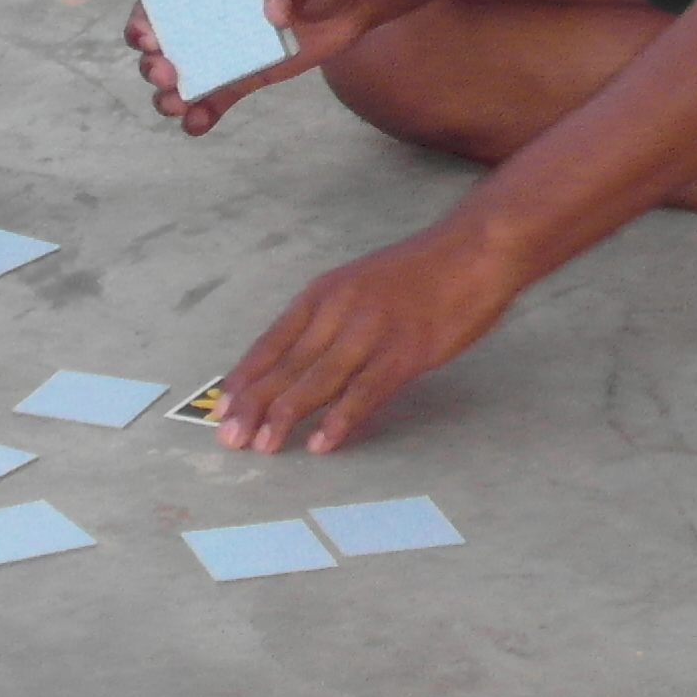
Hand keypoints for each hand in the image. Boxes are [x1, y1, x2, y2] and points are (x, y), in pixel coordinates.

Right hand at [126, 0, 373, 135]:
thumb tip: (273, 13)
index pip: (163, 0)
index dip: (144, 19)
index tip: (146, 36)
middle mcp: (207, 19)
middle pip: (163, 45)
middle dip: (154, 63)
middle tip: (165, 74)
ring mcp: (224, 50)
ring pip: (182, 77)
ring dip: (170, 94)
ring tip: (175, 105)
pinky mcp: (245, 77)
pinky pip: (216, 98)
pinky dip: (202, 114)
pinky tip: (196, 126)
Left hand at [216, 224, 525, 453]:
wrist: (473, 251)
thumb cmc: (419, 271)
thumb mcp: (360, 283)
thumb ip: (331, 319)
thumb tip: (301, 362)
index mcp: (324, 293)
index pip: (272, 341)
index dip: (246, 376)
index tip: (223, 406)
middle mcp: (339, 311)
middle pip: (287, 365)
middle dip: (254, 404)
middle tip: (229, 437)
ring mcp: (371, 332)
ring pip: (317, 380)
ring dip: (286, 416)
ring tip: (262, 445)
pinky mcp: (405, 352)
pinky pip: (364, 392)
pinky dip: (340, 420)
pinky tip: (322, 442)